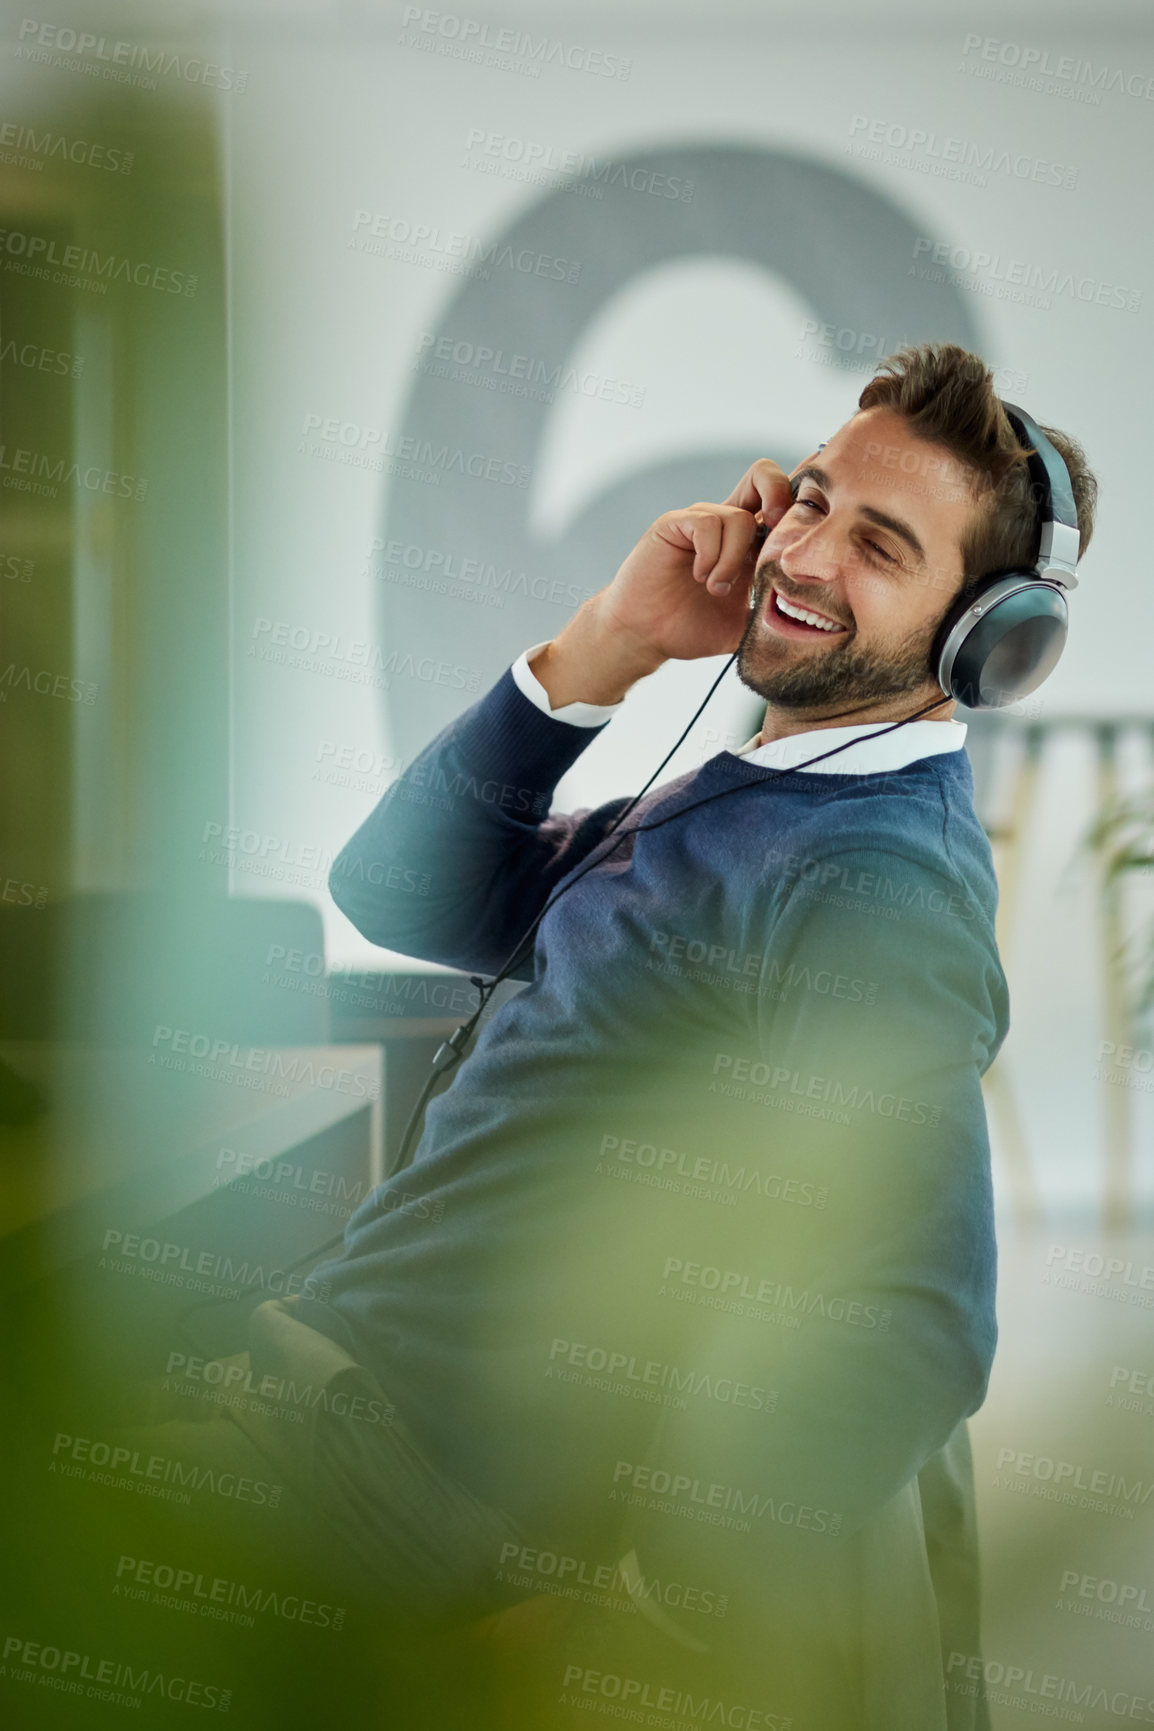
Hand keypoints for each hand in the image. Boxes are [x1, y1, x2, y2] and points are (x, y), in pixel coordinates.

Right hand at [594, 458, 795, 663]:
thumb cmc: (691, 629)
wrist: (646, 636)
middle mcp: (725, 523)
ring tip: (716, 589)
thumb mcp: (746, 625)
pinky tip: (701, 578)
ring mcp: (699, 521)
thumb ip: (774, 614)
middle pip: (764, 475)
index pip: (782, 503)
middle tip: (776, 539)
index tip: (811, 533)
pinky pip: (706, 525)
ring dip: (732, 560)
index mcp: (747, 542)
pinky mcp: (673, 525)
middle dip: (781, 496)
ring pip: (737, 517)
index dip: (801, 505)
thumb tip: (816, 618)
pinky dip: (710, 555)